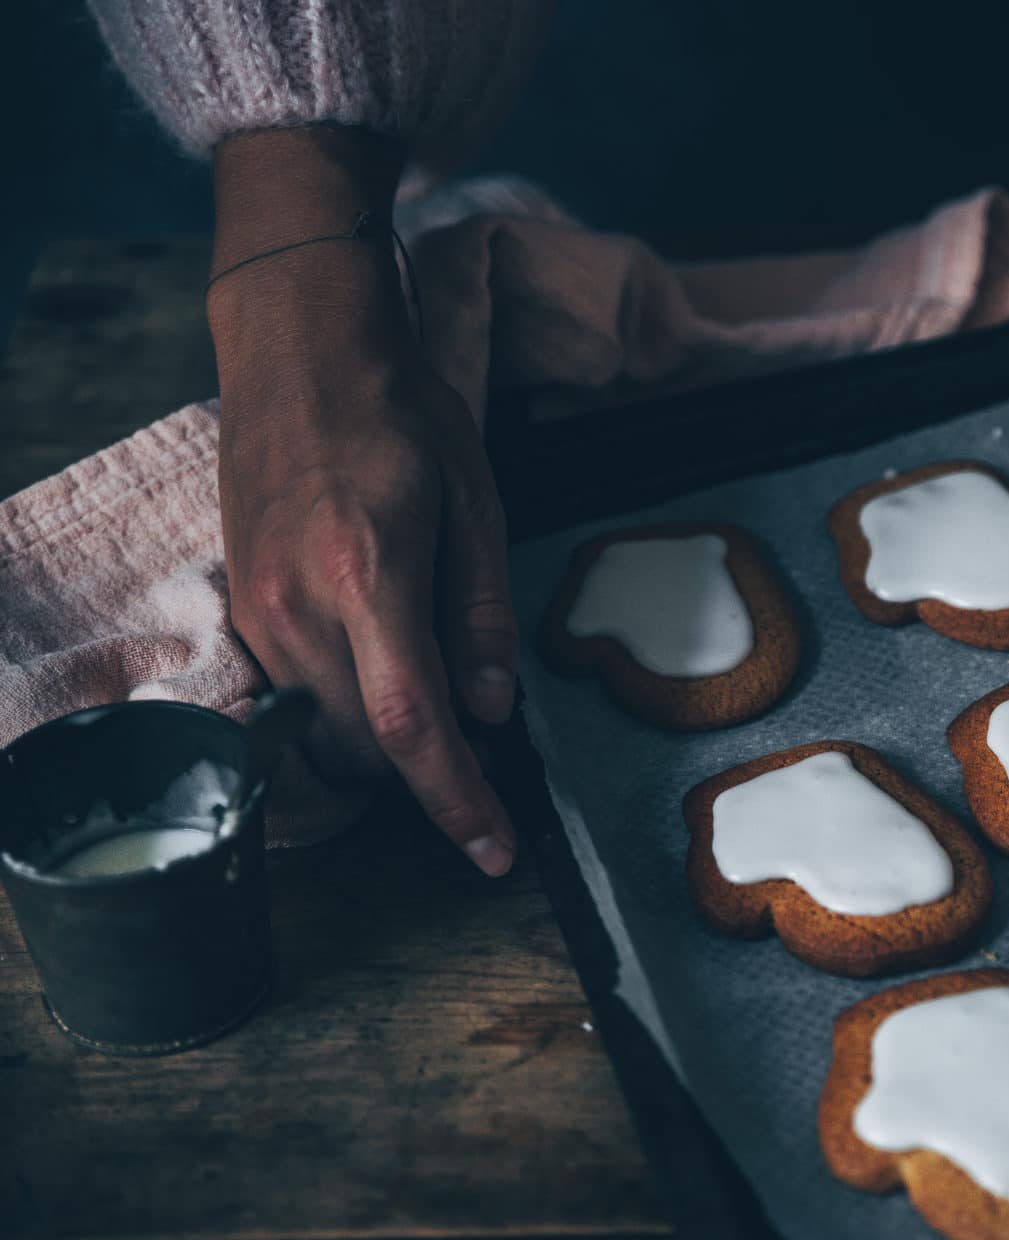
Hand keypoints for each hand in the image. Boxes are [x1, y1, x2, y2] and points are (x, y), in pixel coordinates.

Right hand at [208, 128, 517, 875]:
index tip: (495, 851)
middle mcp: (301, 606)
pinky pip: (300, 688)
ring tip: (443, 699)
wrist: (298, 348)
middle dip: (428, 775)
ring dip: (387, 740)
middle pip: (367, 746)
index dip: (457, 801)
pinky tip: (388, 664)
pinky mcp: (243, 602)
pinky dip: (350, 701)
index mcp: (370, 578)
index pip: (415, 727)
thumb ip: (483, 616)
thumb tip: (493, 711)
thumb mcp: (477, 506)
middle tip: (488, 765)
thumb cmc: (404, 414)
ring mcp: (260, 607)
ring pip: (328, 726)